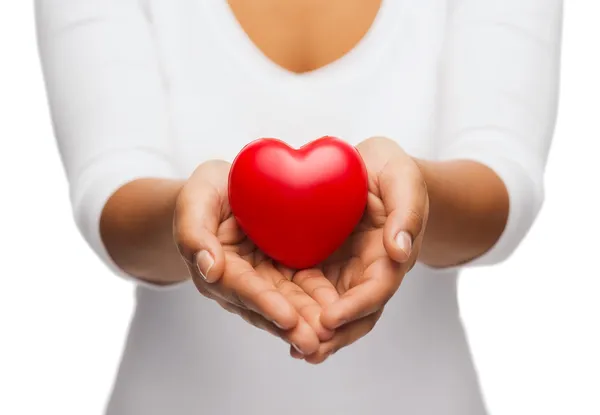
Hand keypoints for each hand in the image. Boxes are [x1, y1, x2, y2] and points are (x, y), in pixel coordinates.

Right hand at [174, 160, 333, 354]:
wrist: (227, 187)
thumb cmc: (207, 192)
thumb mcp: (195, 200)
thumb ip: (194, 233)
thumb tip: (210, 269)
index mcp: (218, 267)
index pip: (242, 287)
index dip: (264, 302)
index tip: (287, 318)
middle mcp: (241, 281)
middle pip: (267, 305)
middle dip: (292, 325)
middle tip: (316, 342)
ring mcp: (264, 279)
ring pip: (288, 303)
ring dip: (308, 322)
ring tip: (330, 337)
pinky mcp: (283, 272)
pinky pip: (302, 289)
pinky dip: (319, 303)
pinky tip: (340, 314)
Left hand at [291, 137, 429, 362]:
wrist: (371, 169)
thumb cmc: (390, 171)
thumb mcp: (402, 179)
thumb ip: (406, 211)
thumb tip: (400, 251)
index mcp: (391, 255)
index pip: (377, 289)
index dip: (355, 307)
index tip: (330, 319)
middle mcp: (369, 271)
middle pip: (356, 313)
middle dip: (334, 335)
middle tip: (307, 350)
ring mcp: (346, 272)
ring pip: (334, 311)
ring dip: (317, 333)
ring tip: (295, 349)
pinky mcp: (324, 266)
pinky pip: (313, 294)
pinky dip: (301, 311)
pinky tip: (280, 322)